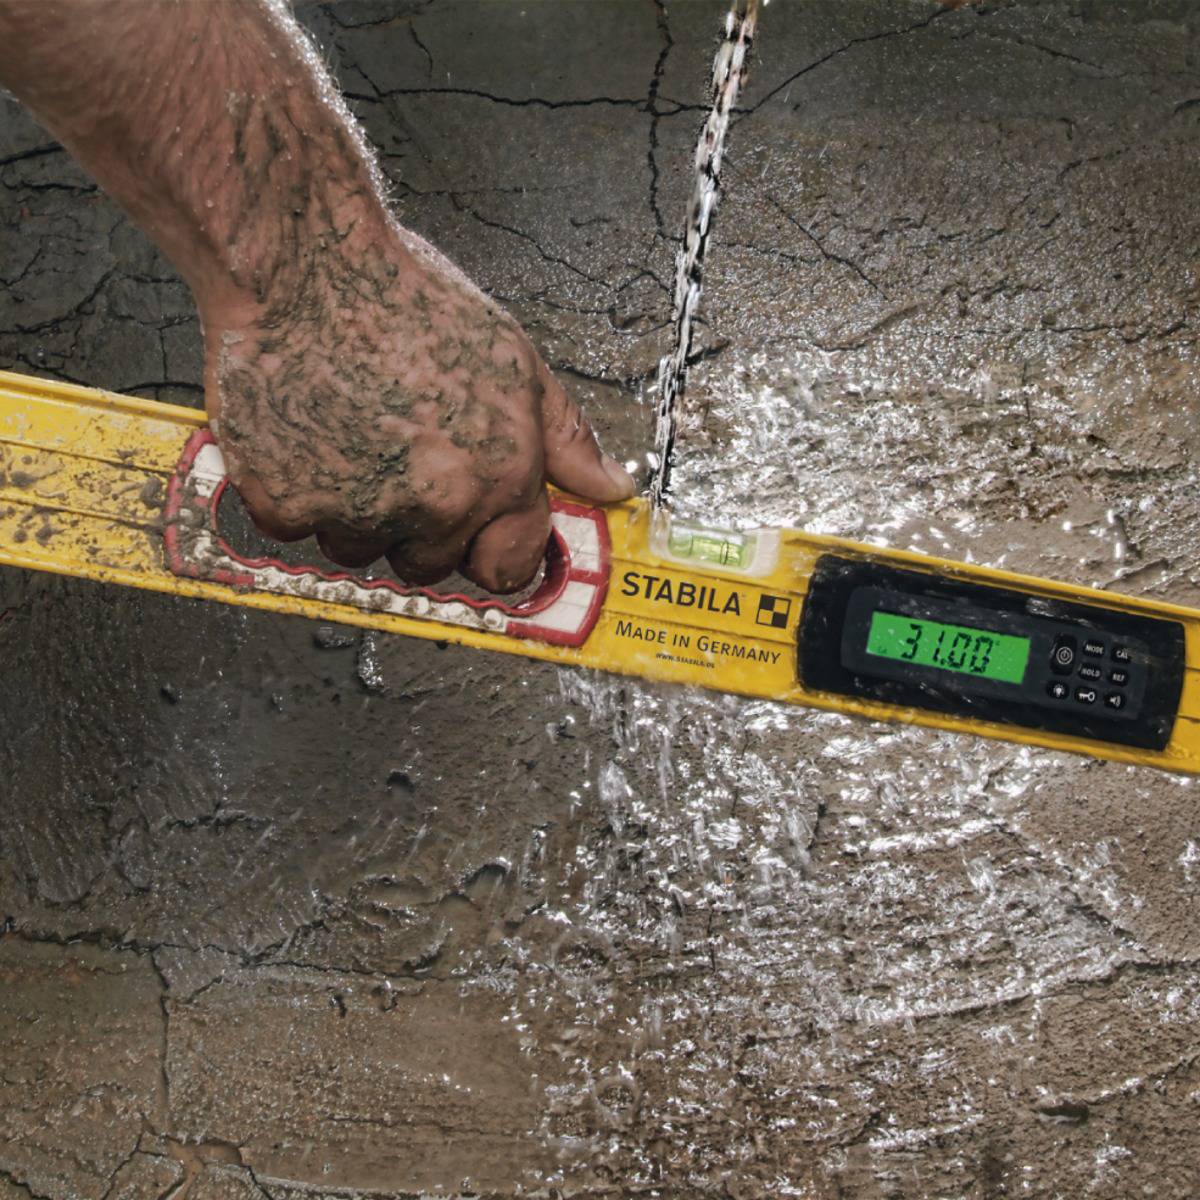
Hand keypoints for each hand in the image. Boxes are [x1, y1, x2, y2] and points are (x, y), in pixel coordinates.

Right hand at [201, 210, 634, 591]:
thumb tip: (612, 486)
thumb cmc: (402, 298)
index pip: (508, 568)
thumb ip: (567, 437)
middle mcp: (435, 505)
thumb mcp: (514, 358)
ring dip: (351, 510)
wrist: (302, 261)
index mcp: (499, 477)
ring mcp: (358, 511)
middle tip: (395, 453)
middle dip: (415, 526)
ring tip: (346, 431)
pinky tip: (305, 431)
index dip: (490, 548)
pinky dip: (292, 492)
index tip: (472, 531)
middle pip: (428, 564)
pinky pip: (294, 527)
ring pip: (358, 548)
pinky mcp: (286, 504)